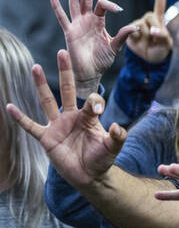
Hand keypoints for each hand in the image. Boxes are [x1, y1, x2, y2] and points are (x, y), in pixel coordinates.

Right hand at [4, 50, 126, 187]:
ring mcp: (57, 126)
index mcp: (89, 117)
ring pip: (47, 101)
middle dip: (65, 72)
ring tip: (35, 66)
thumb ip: (118, 137)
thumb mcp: (113, 147)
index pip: (90, 100)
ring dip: (41, 85)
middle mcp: (72, 117)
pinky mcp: (46, 138)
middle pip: (68, 89)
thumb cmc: (102, 159)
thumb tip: (117, 127)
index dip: (94, 101)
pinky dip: (20, 118)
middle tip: (62, 52)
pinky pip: (31, 126)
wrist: (90, 176)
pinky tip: (9, 106)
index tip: (97, 109)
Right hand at [49, 0, 136, 93]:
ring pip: (74, 3)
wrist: (90, 73)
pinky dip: (56, 5)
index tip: (119, 9)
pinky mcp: (69, 32)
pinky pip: (61, 17)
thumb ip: (124, 36)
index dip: (110, 4)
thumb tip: (136, 27)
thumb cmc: (102, 60)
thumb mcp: (115, 47)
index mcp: (99, 22)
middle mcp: (87, 20)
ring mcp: (77, 24)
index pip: (102, 5)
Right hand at [125, 0, 172, 62]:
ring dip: (145, 36)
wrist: (148, 61)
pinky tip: (139, 43)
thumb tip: (153, 31)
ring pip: (141, 25)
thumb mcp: (166, 44)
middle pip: (150, 17)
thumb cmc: (160, 50)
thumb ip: (163, 36)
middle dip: (154, 27)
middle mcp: (147, 20)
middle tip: (155, 37)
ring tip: (148, 43)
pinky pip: (132, 32)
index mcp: (158, 19)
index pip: (159, 3)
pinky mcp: (128, 32)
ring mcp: (137, 25)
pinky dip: (137, 38)